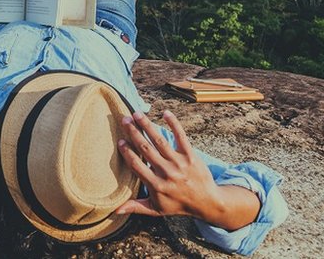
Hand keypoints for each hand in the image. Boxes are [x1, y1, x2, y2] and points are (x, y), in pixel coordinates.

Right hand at [115, 110, 254, 228]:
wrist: (208, 202)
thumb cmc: (179, 205)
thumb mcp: (157, 210)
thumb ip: (136, 207)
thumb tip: (115, 210)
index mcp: (156, 186)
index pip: (137, 166)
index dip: (127, 153)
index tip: (120, 141)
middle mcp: (167, 173)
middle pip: (146, 149)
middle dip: (134, 133)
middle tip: (124, 120)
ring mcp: (179, 163)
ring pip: (160, 141)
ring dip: (147, 126)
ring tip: (137, 114)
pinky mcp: (190, 156)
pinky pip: (181, 137)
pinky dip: (174, 124)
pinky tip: (165, 113)